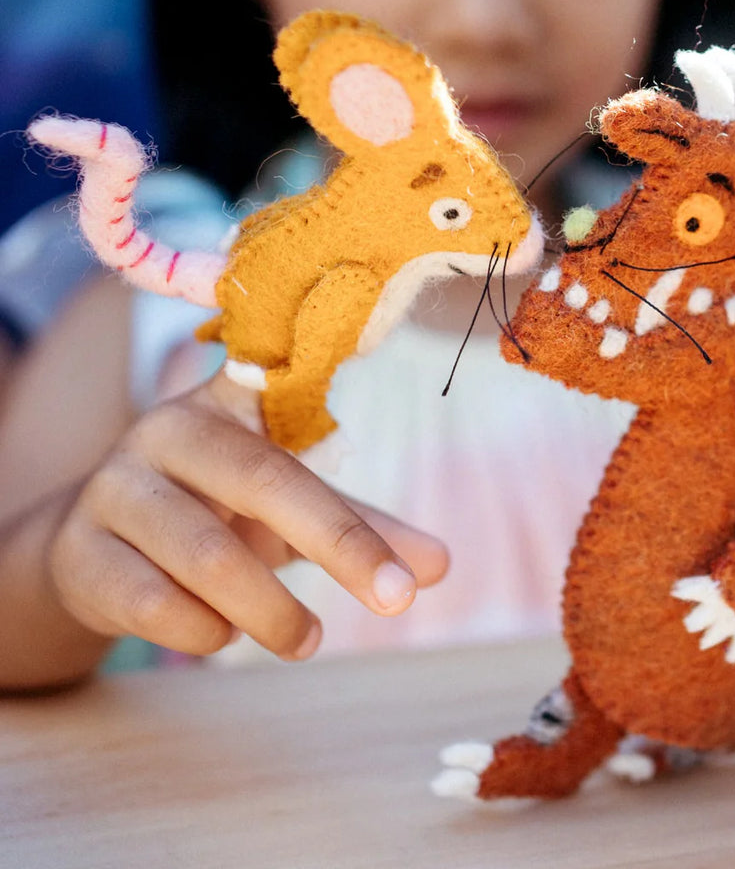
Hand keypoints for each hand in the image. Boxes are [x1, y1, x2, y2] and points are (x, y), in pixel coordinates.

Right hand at [46, 370, 448, 658]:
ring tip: (307, 640)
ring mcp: (116, 489)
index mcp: (225, 402)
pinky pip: (154, 603)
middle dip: (341, 543)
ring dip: (271, 612)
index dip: (308, 345)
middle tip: (397, 601)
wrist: (89, 560)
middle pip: (265, 479)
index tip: (359, 309)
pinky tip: (222, 636)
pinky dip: (205, 632)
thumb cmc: (211, 519)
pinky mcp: (79, 553)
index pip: (275, 372)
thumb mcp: (285, 514)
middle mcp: (167, 431)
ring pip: (208, 556)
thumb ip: (358, 529)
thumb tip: (439, 566)